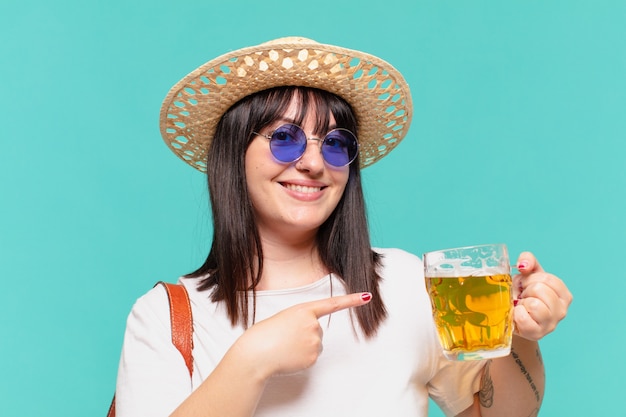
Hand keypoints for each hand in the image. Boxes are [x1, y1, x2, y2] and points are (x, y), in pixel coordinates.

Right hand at [233, 292, 371, 378]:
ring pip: (315, 344)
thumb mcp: (284, 318)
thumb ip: (302, 320)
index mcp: (304, 310)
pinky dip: (302, 357)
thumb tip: (313, 333)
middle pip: (317, 329)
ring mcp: (314, 342)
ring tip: (285, 346)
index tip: (367, 297)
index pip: (333, 304)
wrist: (256, 354)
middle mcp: (313, 325)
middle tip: (286, 336)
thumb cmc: (265, 334)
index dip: (352, 300)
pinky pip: (311, 356)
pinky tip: (289, 356)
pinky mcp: (312, 357)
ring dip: (303, 346)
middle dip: (304, 334)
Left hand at [512, 252, 572, 340]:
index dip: (532, 279)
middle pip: (540, 290)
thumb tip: (524, 265)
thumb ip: (528, 260)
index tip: (527, 285)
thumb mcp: (528, 274)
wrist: (512, 315)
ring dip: (522, 302)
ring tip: (522, 306)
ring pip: (534, 304)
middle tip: (523, 297)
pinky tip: (518, 315)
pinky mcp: (537, 333)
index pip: (548, 279)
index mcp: (563, 294)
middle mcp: (562, 310)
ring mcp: (551, 324)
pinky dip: (516, 314)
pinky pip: (523, 318)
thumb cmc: (522, 293)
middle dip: (526, 290)